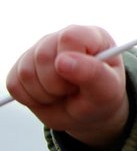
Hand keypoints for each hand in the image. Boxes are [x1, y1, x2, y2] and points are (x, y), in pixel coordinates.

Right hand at [5, 25, 128, 148]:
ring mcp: (40, 51)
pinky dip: (30, 98)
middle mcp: (62, 38)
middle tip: (73, 90)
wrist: (87, 113)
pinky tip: (47, 96)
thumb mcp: (107, 90)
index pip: (70, 37)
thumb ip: (93, 73)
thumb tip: (63, 60)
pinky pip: (14, 84)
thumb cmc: (102, 97)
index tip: (79, 79)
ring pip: (26, 71)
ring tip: (62, 93)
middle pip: (43, 55)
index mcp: (91, 36)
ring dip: (44, 93)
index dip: (71, 60)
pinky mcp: (22, 67)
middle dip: (57, 84)